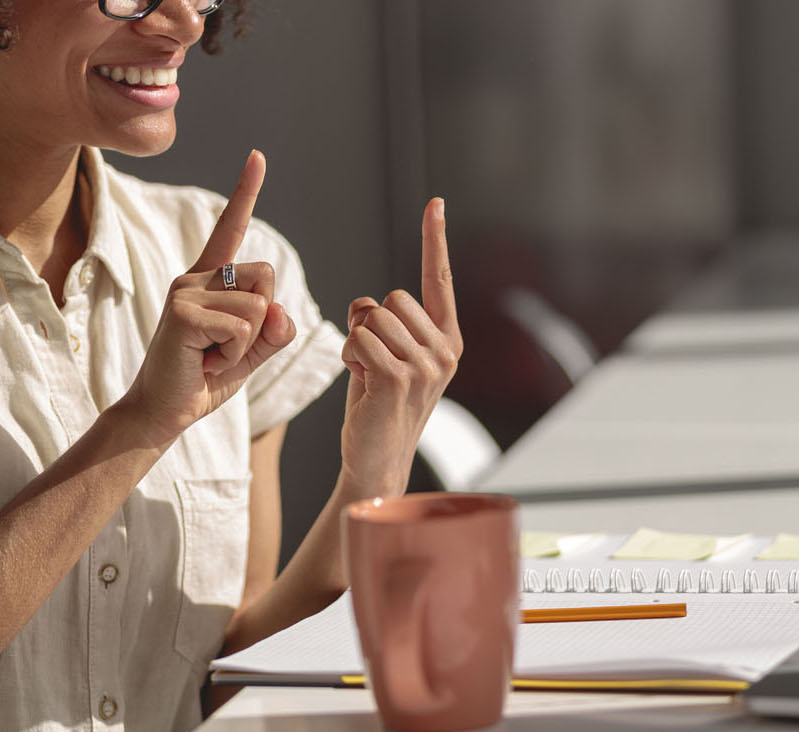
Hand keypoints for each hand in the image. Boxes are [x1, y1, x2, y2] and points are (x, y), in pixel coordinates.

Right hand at [120, 150, 297, 444]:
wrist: (163, 412)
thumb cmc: (203, 379)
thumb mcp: (250, 353)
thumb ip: (273, 330)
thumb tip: (279, 312)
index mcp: (209, 279)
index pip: (231, 228)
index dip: (245, 192)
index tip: (257, 156)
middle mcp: (194, 276)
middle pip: (267, 277)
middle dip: (262, 320)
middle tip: (224, 347)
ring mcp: (185, 291)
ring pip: (257, 307)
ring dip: (245, 345)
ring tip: (211, 356)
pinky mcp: (181, 312)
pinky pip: (242, 327)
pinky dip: (233, 355)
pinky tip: (203, 363)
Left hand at [338, 198, 462, 497]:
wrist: (377, 460)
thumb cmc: (378, 407)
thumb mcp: (389, 358)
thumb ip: (386, 324)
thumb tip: (366, 305)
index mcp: (448, 341)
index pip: (439, 280)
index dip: (434, 240)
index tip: (435, 203)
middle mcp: (445, 351)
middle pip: (391, 298)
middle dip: (370, 324)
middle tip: (374, 363)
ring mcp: (426, 366)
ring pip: (372, 318)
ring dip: (357, 343)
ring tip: (367, 376)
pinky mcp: (398, 379)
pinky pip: (359, 339)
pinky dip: (350, 357)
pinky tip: (362, 383)